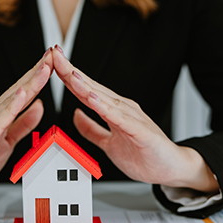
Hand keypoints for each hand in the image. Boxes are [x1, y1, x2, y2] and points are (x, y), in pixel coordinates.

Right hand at [0, 49, 53, 200]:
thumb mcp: (7, 142)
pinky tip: (21, 95)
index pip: (22, 92)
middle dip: (36, 72)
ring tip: (43, 69)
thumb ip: (23, 124)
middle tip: (52, 54)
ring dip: (28, 84)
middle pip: (18, 90)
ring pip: (11, 101)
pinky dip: (11, 108)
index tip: (53, 61)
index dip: (38, 76)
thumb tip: (39, 107)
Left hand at [52, 46, 218, 193]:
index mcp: (112, 110)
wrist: (171, 168)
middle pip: (91, 87)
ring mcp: (131, 117)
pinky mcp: (139, 131)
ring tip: (69, 74)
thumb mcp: (108, 143)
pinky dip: (105, 109)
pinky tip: (92, 100)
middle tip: (54, 54)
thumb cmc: (144, 154)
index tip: (50, 61)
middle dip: (71, 71)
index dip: (67, 75)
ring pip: (103, 99)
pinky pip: (119, 119)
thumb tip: (75, 115)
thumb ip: (91, 129)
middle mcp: (121, 108)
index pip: (84, 89)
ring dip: (85, 85)